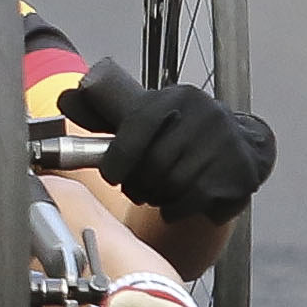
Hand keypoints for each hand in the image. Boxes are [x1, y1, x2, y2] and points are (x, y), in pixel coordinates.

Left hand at [58, 58, 274, 222]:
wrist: (240, 147)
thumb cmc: (181, 134)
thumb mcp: (147, 116)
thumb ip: (106, 113)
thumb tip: (66, 99)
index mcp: (177, 97)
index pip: (139, 125)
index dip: (119, 157)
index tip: (111, 175)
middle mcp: (205, 114)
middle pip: (154, 162)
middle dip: (138, 183)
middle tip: (135, 189)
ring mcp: (224, 143)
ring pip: (172, 184)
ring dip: (156, 197)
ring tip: (156, 193)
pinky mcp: (237, 172)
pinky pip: (193, 200)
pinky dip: (175, 209)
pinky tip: (175, 203)